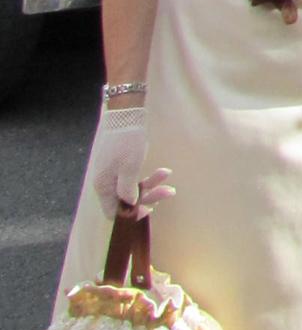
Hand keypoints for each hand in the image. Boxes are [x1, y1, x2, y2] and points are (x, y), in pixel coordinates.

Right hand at [85, 105, 173, 219]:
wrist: (127, 114)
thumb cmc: (127, 141)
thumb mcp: (129, 168)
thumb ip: (128, 191)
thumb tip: (129, 205)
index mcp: (103, 186)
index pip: (113, 212)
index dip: (130, 214)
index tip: (149, 210)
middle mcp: (106, 182)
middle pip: (127, 200)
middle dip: (149, 196)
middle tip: (169, 192)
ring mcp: (113, 172)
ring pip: (134, 187)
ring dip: (152, 184)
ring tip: (168, 176)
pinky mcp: (121, 164)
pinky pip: (135, 176)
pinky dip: (149, 175)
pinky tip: (164, 172)